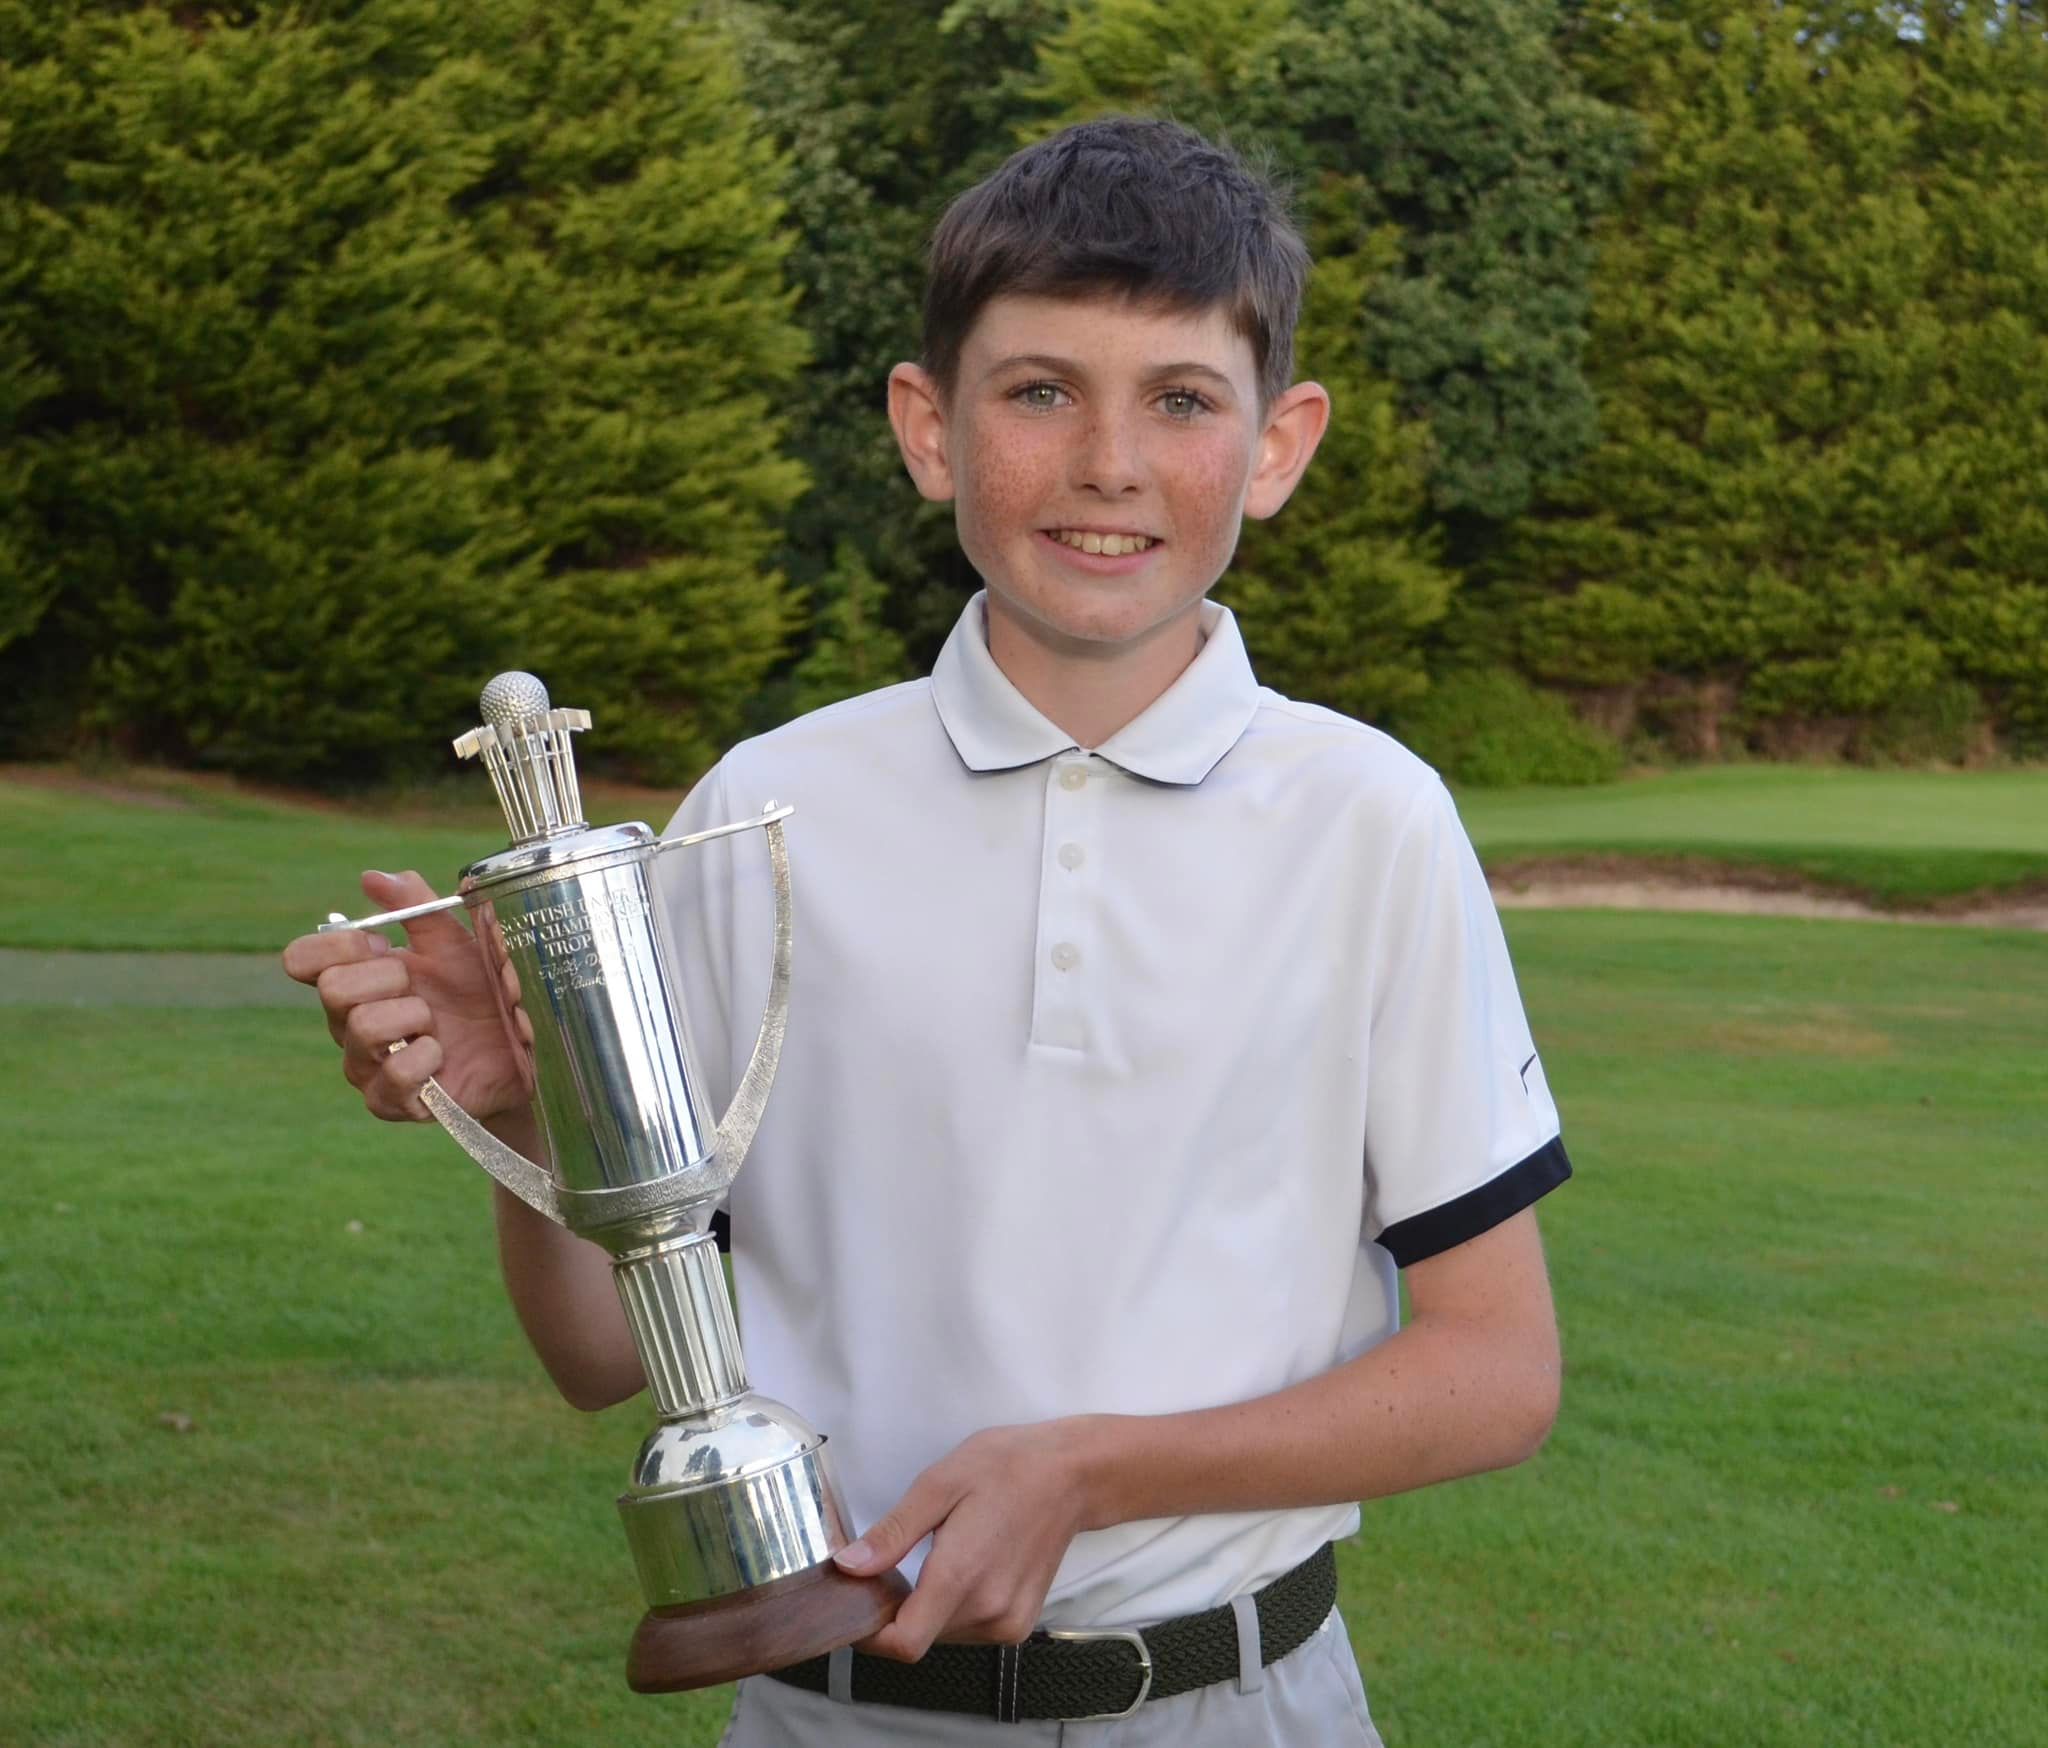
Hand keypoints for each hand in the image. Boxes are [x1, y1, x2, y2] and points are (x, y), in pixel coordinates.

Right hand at [281, 870, 530, 1123]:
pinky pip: (390, 1076)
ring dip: (413, 1017)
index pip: (302, 958)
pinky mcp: (391, 1102)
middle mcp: (349, 1022)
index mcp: (357, 977)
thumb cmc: (484, 991)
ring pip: (363, 1029)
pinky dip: (424, 1058)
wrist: (525, 1047)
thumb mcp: (456, 941)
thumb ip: (416, 906)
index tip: (382, 944)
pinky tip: (442, 1056)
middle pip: (331, 989)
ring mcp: (366, 1065)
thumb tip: (371, 877)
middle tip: (420, 989)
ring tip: (438, 1024)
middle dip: (388, 978)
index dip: (338, 945)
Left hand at [833, 1420, 1103, 1660]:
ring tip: (934, 1557)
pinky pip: (969, 1630)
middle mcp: (987, 1611)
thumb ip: (893, 1533)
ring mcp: (1008, 1622)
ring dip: (924, 1610)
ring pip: (942, 1636)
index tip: (856, 1601)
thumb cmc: (1005, 1467)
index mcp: (961, 1576)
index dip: (870, 1634)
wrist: (1072, 1475)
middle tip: (891, 1564)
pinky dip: (953, 1609)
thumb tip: (848, 1567)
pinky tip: (962, 1568)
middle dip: (895, 1611)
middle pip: (919, 1638)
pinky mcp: (1020, 1623)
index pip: (903, 1643)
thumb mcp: (939, 1484)